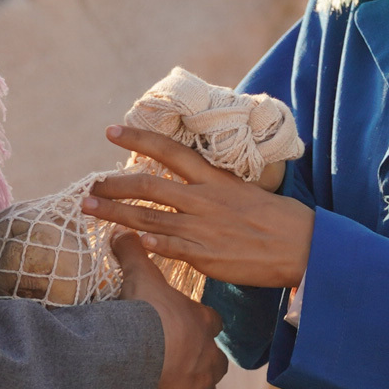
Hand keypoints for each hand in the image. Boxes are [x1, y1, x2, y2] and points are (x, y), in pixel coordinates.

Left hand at [87, 126, 314, 289]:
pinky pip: (167, 248)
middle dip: (112, 184)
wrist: (301, 247)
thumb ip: (212, 184)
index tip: (111, 131)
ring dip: (113, 213)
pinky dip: (145, 243)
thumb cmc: (276, 217)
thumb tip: (190, 177)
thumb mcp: (244, 188)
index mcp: (213, 178)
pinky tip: (125, 241)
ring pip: (147, 217)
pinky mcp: (204, 257)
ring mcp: (201, 229)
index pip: (168, 151)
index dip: (137, 139)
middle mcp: (202, 199)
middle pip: (147, 186)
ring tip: (88, 208)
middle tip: (88, 184)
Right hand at [116, 230, 224, 388]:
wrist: (148, 345)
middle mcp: (207, 353)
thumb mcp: (140, 276)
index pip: (210, 322)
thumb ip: (132, 253)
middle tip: (190, 372)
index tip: (196, 330)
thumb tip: (120, 230)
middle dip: (204, 367)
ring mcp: (200, 382)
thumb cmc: (147, 310)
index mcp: (199, 321)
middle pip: (214, 362)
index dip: (202, 326)